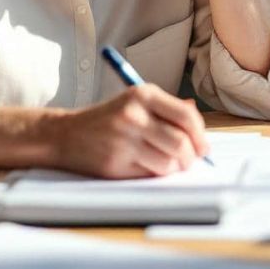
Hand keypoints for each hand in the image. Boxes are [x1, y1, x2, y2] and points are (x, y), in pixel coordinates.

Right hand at [49, 85, 209, 178]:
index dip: (201, 135)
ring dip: (174, 168)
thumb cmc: (107, 119)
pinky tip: (148, 166)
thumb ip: (168, 110)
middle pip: (181, 142)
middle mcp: (133, 115)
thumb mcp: (135, 103)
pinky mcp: (116, 163)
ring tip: (168, 164)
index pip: (186, 116)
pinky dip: (156, 174)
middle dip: (192, 157)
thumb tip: (200, 128)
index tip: (203, 146)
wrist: (66, 134)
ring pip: (169, 162)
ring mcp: (124, 140)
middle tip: (190, 161)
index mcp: (142, 95)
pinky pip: (150, 174)